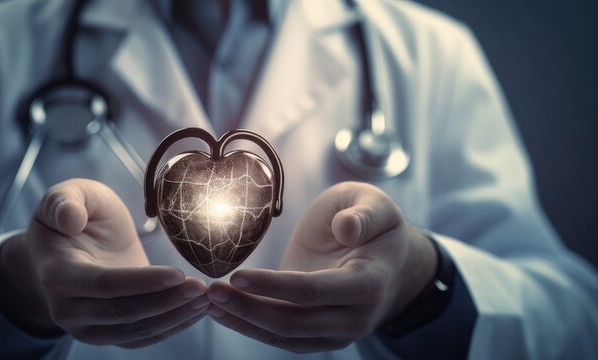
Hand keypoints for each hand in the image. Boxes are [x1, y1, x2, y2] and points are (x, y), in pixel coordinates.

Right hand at [0, 179, 208, 347]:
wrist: (71, 243)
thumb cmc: (74, 213)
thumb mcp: (66, 194)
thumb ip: (63, 202)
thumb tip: (70, 219)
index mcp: (56, 274)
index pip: (103, 285)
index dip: (142, 282)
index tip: (178, 273)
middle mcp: (67, 309)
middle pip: (123, 313)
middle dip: (166, 302)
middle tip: (201, 287)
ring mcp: (87, 327)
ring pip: (135, 331)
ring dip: (174, 317)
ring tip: (205, 298)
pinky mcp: (108, 333)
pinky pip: (142, 338)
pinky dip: (172, 327)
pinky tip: (196, 311)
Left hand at [206, 182, 436, 352]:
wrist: (390, 262)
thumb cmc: (377, 226)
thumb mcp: (378, 206)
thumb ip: (364, 215)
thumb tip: (345, 228)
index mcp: (369, 283)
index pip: (313, 291)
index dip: (273, 286)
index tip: (236, 275)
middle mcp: (354, 318)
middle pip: (293, 322)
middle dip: (247, 309)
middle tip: (209, 290)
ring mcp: (337, 334)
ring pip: (282, 336)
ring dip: (242, 321)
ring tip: (206, 301)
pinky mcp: (319, 337)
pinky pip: (280, 338)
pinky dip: (249, 325)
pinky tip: (222, 310)